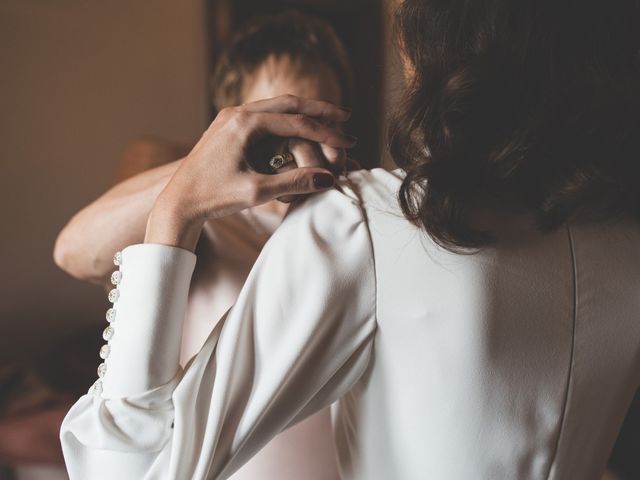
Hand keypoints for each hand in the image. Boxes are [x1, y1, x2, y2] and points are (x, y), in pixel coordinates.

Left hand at [145, 95, 355, 250]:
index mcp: (244, 123)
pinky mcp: (227, 127)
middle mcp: (236, 113)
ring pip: (276, 107)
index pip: (296, 122)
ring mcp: (230, 117)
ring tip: (327, 119)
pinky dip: (285, 120)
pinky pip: (263, 116)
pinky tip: (298, 126)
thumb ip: (294, 182)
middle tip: (346, 116)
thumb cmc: (213, 197)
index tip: (348, 142)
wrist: (178, 201)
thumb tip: (329, 179)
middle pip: (288, 104)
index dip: (326, 133)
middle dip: (319, 111)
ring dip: (303, 113)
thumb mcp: (257, 192)